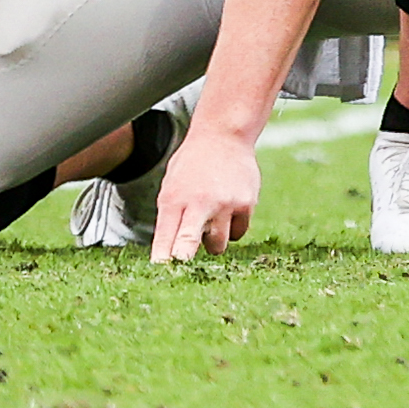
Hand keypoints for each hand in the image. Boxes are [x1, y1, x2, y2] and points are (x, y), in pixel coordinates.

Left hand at [149, 124, 261, 262]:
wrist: (223, 136)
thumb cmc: (192, 167)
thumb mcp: (172, 188)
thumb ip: (170, 220)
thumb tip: (167, 255)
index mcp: (174, 199)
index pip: (165, 238)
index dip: (162, 259)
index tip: (161, 271)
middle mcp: (199, 202)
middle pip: (189, 245)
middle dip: (185, 256)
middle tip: (184, 257)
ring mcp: (225, 204)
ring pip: (218, 245)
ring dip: (213, 242)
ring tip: (210, 224)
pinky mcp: (247, 203)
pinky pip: (238, 232)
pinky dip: (232, 229)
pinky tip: (227, 212)